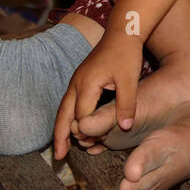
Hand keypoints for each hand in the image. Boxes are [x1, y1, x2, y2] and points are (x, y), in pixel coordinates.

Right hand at [52, 31, 142, 159]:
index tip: (94, 141)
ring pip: (63, 109)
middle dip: (60, 136)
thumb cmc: (126, 53)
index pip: (81, 115)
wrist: (122, 32)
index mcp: (87, 84)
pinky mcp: (80, 80)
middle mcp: (76, 84)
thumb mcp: (130, 78)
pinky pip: (69, 103)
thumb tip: (125, 127)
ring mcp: (76, 81)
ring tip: (61, 148)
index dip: (87, 130)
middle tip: (59, 157)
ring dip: (61, 129)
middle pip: (63, 115)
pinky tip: (72, 128)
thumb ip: (127, 103)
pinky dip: (67, 118)